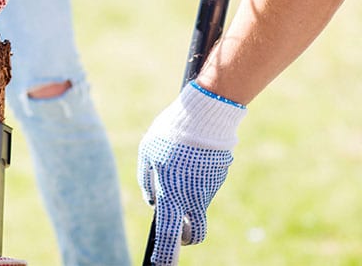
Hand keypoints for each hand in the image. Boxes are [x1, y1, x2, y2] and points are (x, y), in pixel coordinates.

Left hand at [138, 81, 246, 264]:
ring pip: (198, 203)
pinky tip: (191, 156)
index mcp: (172, 194)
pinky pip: (205, 183)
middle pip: (196, 232)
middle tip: (181, 235)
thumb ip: (146, 179)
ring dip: (188, 195)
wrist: (205, 115)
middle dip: (188, 239)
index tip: (160, 265)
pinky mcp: (220, 176)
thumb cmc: (169, 134)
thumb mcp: (148, 153)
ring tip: (180, 165)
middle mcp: (194, 197)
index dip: (165, 255)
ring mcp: (210, 188)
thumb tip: (152, 200)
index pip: (170, 235)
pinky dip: (196, 176)